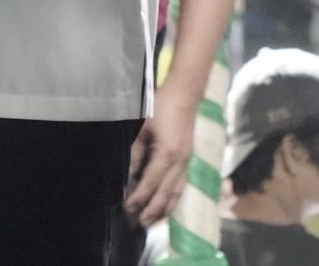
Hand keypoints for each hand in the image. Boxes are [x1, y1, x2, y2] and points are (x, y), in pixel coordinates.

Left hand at [121, 80, 197, 225]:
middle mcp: (180, 162)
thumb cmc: (162, 107)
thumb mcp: (143, 128)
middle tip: (139, 223)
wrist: (185, 94)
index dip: (140, 197)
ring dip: (165, 209)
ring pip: (177, 192)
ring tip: (153, 222)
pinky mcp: (190, 160)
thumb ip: (136, 152)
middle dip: (153, 210)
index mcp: (168, 153)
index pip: (151, 182)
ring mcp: (188, 162)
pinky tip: (168, 206)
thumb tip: (130, 173)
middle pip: (166, 193)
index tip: (128, 208)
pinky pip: (183, 186)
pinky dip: (175, 199)